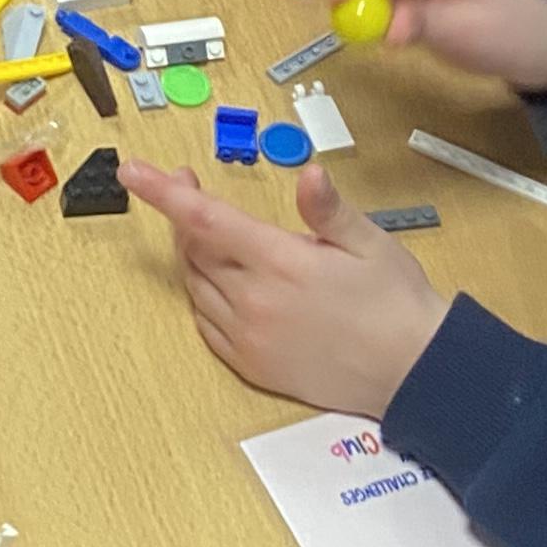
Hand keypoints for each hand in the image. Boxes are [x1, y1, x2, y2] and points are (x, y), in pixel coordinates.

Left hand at [122, 163, 451, 416]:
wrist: (413, 374)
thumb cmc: (396, 303)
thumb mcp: (370, 243)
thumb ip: (329, 210)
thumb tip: (309, 173)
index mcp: (281, 264)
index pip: (205, 219)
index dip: (164, 193)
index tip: (132, 172)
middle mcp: (255, 302)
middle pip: (194, 249)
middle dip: (182, 213)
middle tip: (189, 183)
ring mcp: (249, 338)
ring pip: (195, 285)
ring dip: (190, 252)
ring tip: (206, 229)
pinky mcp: (252, 366)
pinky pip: (205, 323)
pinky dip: (201, 294)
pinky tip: (217, 280)